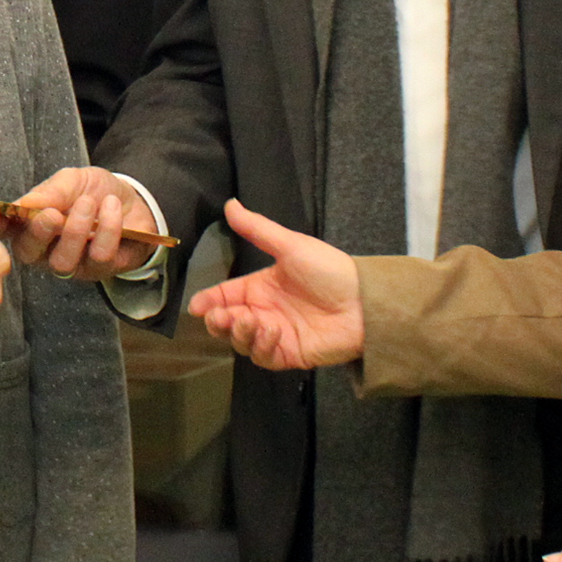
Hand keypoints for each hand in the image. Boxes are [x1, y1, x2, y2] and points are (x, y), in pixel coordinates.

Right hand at [7, 167, 153, 279]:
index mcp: (29, 226)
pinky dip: (107, 229)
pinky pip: (98, 257)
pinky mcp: (99, 270)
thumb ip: (51, 192)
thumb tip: (24, 204)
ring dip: (75, 231)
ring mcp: (71, 264)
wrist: (132, 200)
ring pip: (63, 262)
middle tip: (53, 214)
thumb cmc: (94, 191)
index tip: (5, 213)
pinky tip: (111, 207)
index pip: (5, 230)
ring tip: (88, 203)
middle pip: (28, 253)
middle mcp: (44, 250)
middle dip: (39, 233)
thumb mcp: (72, 180)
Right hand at [187, 200, 363, 368]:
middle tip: (221, 317)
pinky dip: (262, 346)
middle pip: (227, 323)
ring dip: (239, 334)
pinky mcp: (289, 354)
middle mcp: (265, 312)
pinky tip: (272, 332)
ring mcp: (276, 335)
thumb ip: (257, 229)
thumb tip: (230, 205)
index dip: (208, 302)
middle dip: (218, 322)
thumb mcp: (291, 245)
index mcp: (261, 287)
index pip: (225, 296)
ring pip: (241, 342)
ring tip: (249, 321)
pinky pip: (263, 357)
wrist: (365, 302)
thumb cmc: (331, 270)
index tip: (197, 307)